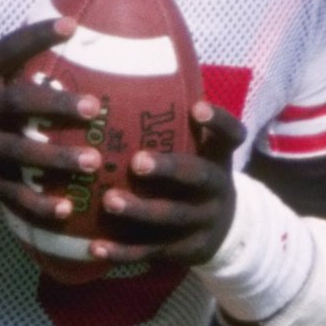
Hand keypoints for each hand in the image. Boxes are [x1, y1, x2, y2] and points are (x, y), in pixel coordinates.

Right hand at [0, 20, 103, 230]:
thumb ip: (10, 73)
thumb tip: (66, 46)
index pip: (6, 49)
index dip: (36, 36)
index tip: (71, 25)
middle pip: (14, 103)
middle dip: (55, 106)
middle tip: (94, 108)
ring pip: (15, 151)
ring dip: (55, 158)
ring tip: (93, 161)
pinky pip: (6, 192)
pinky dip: (36, 203)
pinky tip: (65, 209)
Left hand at [90, 99, 244, 268]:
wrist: (223, 232)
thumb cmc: (194, 178)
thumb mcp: (198, 152)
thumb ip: (175, 126)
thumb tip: (126, 74)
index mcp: (219, 159)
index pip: (230, 136)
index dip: (218, 122)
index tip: (196, 109)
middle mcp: (217, 190)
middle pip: (198, 178)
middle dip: (168, 169)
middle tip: (136, 162)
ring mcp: (202, 222)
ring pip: (172, 218)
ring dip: (139, 211)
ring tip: (108, 202)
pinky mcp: (183, 251)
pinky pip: (151, 251)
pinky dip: (122, 251)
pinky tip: (94, 247)